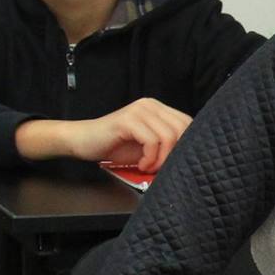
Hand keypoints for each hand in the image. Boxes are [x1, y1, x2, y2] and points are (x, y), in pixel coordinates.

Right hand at [17, 98, 192, 169]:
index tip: (173, 163)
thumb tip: (191, 155)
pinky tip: (140, 165)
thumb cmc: (116, 147)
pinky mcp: (128, 119)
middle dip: (175, 154)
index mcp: (159, 109)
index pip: (189, 124)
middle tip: (160, 168)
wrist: (83, 142)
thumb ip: (167, 145)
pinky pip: (151, 141)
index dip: (187, 146)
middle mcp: (151, 105)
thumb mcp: (147, 146)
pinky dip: (150, 158)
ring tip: (148, 167)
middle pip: (183, 129)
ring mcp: (139, 110)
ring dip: (161, 159)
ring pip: (169, 136)